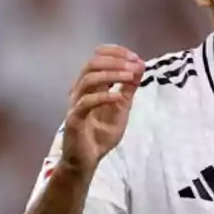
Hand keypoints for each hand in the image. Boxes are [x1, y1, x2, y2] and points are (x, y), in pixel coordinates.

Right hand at [61, 44, 145, 169]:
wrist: (87, 160)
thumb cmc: (101, 134)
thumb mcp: (122, 108)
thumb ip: (128, 88)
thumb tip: (140, 65)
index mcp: (90, 86)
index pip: (98, 58)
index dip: (116, 53)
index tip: (135, 58)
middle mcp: (80, 90)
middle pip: (92, 64)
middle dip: (115, 61)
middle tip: (134, 64)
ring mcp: (75, 104)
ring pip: (88, 79)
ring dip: (112, 74)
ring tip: (130, 76)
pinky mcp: (74, 119)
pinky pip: (86, 102)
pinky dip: (103, 97)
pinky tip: (118, 97)